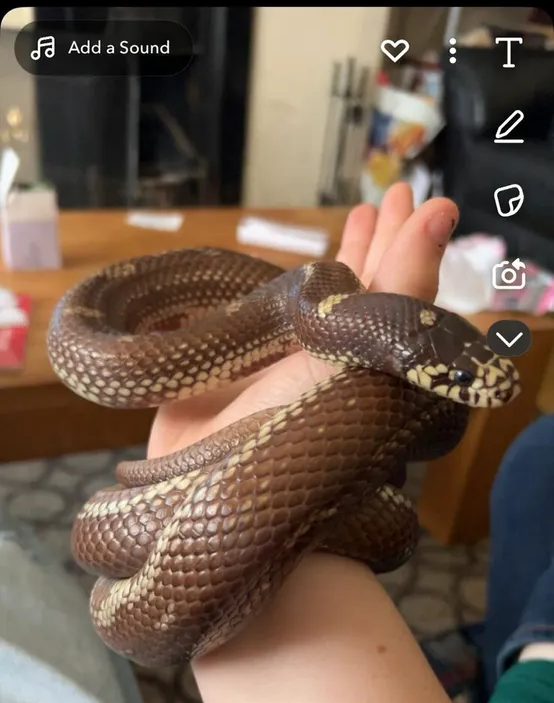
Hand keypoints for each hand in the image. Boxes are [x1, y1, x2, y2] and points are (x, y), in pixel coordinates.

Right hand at [147, 183, 457, 460]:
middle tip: (384, 198)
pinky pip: (234, 335)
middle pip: (353, 290)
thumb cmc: (315, 433)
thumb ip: (402, 289)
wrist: (236, 507)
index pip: (391, 282)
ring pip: (301, 308)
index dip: (403, 238)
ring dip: (320, 267)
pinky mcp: (218, 386)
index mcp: (365, 355)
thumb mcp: (368, 357)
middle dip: (370, 244)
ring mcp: (272, 373)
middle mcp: (324, 361)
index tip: (413, 194)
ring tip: (342, 223)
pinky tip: (250, 285)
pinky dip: (242, 305)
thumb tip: (444, 213)